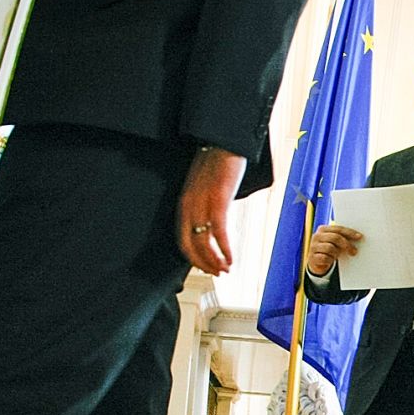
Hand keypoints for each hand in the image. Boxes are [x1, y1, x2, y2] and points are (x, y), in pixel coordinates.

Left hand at [177, 146, 248, 273]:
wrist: (223, 141)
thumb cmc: (217, 162)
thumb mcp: (204, 187)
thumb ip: (205, 204)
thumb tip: (213, 221)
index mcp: (184, 204)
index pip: (183, 240)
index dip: (194, 258)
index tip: (207, 267)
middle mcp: (189, 207)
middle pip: (190, 246)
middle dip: (204, 264)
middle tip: (218, 273)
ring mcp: (202, 204)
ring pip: (203, 243)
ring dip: (215, 261)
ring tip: (226, 270)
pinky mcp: (218, 200)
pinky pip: (219, 232)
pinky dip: (224, 249)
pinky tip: (231, 258)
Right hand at [307, 223, 362, 277]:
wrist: (316, 262)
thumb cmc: (329, 249)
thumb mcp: (334, 242)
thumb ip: (342, 237)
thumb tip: (358, 237)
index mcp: (323, 229)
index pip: (338, 229)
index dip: (349, 232)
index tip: (359, 237)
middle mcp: (317, 236)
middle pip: (335, 238)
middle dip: (346, 244)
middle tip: (354, 251)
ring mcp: (313, 246)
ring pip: (330, 248)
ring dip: (337, 253)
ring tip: (337, 256)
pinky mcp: (312, 257)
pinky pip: (325, 258)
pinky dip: (330, 260)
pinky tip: (331, 260)